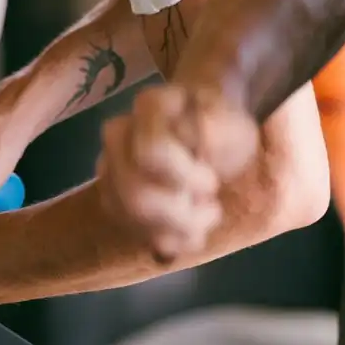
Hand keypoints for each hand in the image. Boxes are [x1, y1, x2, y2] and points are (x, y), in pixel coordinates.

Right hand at [96, 85, 260, 260]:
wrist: (205, 133)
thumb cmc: (221, 126)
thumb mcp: (235, 122)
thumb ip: (221, 128)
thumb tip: (203, 138)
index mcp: (151, 106)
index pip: (152, 151)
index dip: (185, 177)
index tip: (213, 180)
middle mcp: (119, 134)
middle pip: (133, 193)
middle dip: (179, 215)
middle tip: (211, 207)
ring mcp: (110, 166)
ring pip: (129, 216)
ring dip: (176, 229)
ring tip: (205, 217)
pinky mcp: (113, 197)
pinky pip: (131, 230)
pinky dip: (169, 238)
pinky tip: (191, 228)